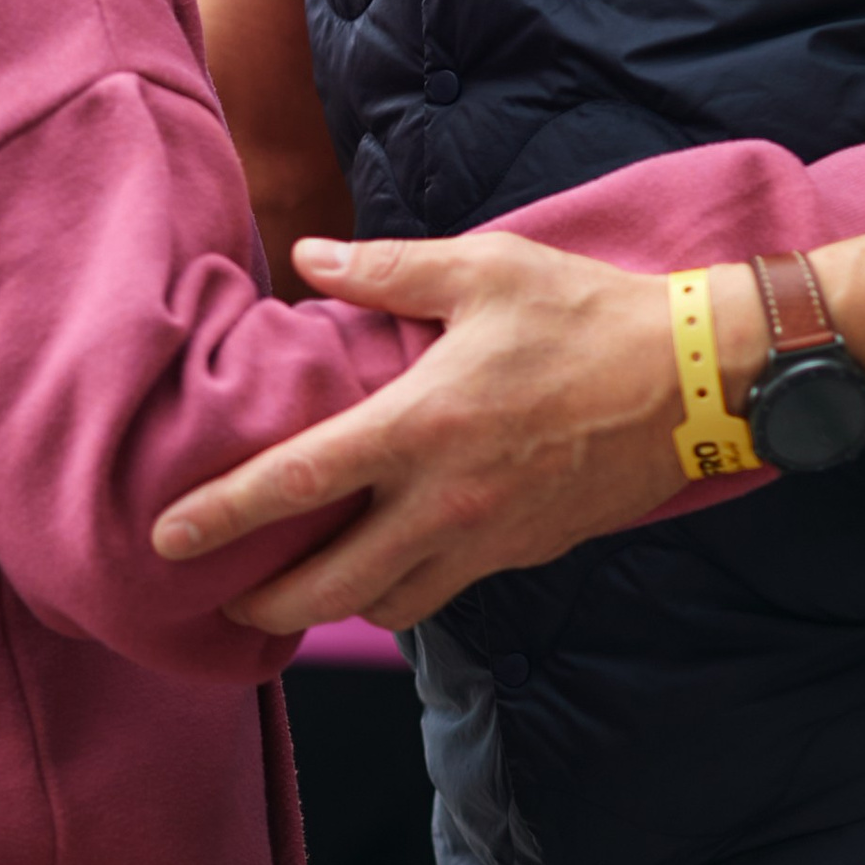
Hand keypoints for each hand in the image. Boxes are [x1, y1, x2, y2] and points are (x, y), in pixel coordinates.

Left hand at [151, 230, 759, 635]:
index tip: (166, 539)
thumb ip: (387, 270)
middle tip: (223, 600)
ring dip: (337, 606)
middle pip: (331, 585)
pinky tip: (386, 565)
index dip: (224, 515)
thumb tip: (308, 258)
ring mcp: (489, 537)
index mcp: (422, 425)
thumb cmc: (588, 314)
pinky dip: (402, 593)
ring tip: (300, 589)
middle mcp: (447, 500)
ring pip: (388, 606)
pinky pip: (444, 592)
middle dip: (266, 606)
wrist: (697, 380)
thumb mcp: (484, 270)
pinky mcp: (525, 553)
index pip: (299, 482)